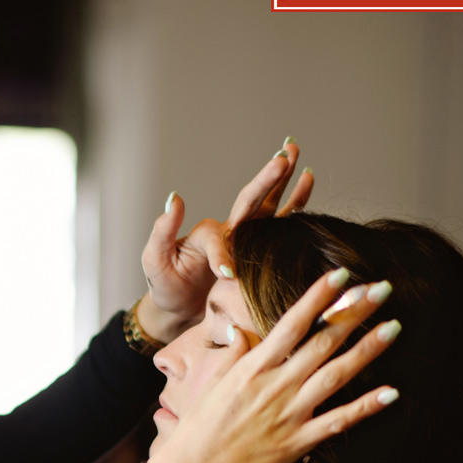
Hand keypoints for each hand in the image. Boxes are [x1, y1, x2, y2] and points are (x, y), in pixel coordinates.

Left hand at [137, 140, 313, 339]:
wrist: (180, 310)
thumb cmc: (165, 284)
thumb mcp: (155, 257)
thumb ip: (164, 229)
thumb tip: (175, 197)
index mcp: (206, 234)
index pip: (219, 239)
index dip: (223, 253)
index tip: (226, 274)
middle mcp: (229, 232)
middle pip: (252, 201)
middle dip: (270, 178)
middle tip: (287, 152)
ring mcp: (246, 242)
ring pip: (270, 209)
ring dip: (286, 184)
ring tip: (299, 156)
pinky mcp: (259, 256)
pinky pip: (281, 230)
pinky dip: (296, 208)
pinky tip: (307, 182)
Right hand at [144, 268, 398, 462]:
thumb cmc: (198, 428)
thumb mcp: (212, 383)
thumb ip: (232, 354)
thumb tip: (239, 329)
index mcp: (253, 368)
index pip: (291, 323)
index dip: (318, 297)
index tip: (341, 275)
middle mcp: (275, 386)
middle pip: (322, 342)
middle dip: (353, 313)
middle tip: (382, 289)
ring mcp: (288, 414)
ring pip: (336, 375)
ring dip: (367, 350)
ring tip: (394, 327)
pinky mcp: (297, 443)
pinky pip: (337, 422)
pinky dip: (365, 407)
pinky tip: (391, 393)